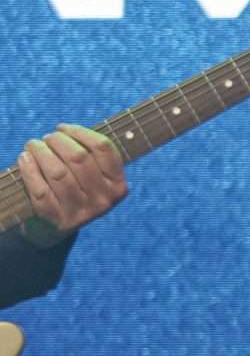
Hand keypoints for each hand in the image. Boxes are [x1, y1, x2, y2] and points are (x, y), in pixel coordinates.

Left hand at [17, 125, 127, 245]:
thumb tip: (66, 131)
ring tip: (33, 145)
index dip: (80, 132)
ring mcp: (82, 212)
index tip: (63, 127)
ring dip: (42, 153)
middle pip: (79, 158)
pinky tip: (25, 159)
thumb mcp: (93, 177)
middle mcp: (104, 199)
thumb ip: (90, 156)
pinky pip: (41, 191)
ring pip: (58, 173)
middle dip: (58, 141)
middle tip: (47, 137)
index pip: (103, 148)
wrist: (60, 227)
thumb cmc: (76, 190)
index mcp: (118, 185)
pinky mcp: (59, 220)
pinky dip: (30, 172)